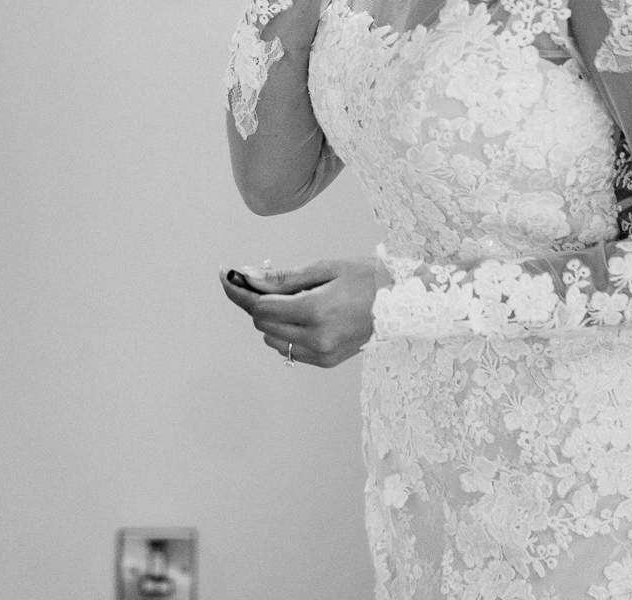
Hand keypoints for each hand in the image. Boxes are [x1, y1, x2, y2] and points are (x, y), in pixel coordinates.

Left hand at [219, 256, 387, 367]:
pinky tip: (303, 314)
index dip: (239, 291)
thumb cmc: (367, 278)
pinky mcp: (327, 362)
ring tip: (293, 298)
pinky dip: (286, 332)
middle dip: (257, 301)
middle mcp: (317, 338)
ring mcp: (322, 354)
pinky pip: (290, 349)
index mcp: (316, 311)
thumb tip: (247, 277)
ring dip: (271, 318)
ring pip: (272, 339)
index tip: (226, 275)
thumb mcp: (325, 268)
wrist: (405, 304)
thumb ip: (283, 277)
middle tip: (267, 280)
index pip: (260, 307)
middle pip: (262, 323)